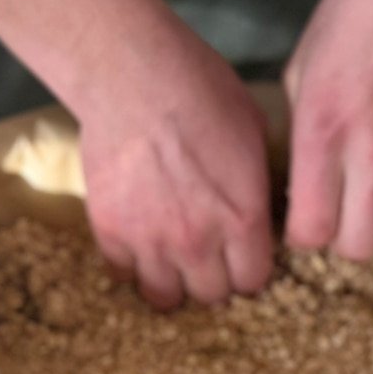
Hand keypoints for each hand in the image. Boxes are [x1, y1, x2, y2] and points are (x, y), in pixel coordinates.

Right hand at [76, 16, 273, 309]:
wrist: (131, 75)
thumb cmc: (201, 90)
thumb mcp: (253, 134)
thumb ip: (257, 185)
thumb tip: (261, 206)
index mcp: (243, 220)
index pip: (253, 282)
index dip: (249, 272)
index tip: (241, 261)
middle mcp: (199, 242)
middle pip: (211, 296)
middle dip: (213, 280)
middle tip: (206, 260)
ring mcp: (151, 242)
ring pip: (165, 298)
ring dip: (171, 283)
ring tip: (170, 263)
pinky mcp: (111, 233)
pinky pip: (123, 274)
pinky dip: (130, 265)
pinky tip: (136, 243)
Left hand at [284, 0, 372, 259]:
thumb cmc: (356, 10)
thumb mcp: (302, 67)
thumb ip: (300, 128)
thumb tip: (298, 173)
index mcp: (322, 132)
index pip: (311, 229)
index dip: (301, 236)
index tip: (297, 219)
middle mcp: (370, 151)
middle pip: (358, 246)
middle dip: (340, 241)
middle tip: (332, 216)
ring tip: (364, 196)